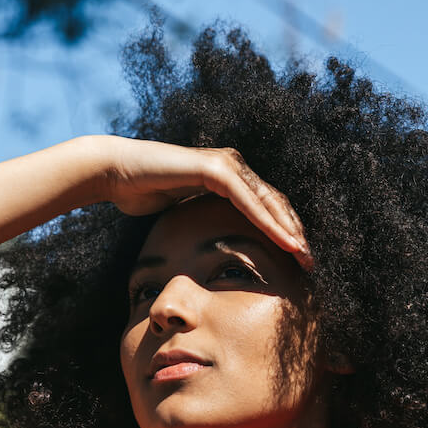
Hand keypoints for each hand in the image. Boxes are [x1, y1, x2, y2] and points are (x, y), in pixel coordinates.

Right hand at [80, 135, 312, 269]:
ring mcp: (225, 164)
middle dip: (295, 233)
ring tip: (303, 255)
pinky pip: (248, 200)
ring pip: (268, 201)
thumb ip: (202, 222)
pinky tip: (283, 241)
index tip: (298, 260)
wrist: (116, 173)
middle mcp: (233, 167)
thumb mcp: (183, 214)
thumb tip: (210, 251)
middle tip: (311, 262)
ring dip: (288, 229)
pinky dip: (267, 222)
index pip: (267, 206)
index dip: (285, 231)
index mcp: (229, 177)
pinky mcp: (215, 168)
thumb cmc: (143, 194)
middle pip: (275, 203)